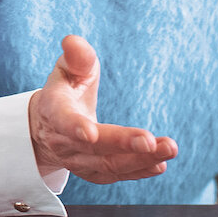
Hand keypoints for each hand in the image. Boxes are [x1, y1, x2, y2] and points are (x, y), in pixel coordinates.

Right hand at [28, 35, 177, 183]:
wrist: (49, 127)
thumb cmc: (65, 90)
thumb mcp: (67, 69)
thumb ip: (76, 56)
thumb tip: (73, 41)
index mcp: (54, 110)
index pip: (62, 120)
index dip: (75, 127)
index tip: (90, 132)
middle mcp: (63, 141)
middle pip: (93, 147)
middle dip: (122, 144)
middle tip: (150, 141)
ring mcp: (77, 160)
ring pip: (108, 165)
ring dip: (139, 160)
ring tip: (168, 149)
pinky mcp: (92, 172)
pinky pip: (115, 175)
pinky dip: (138, 171)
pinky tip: (159, 164)